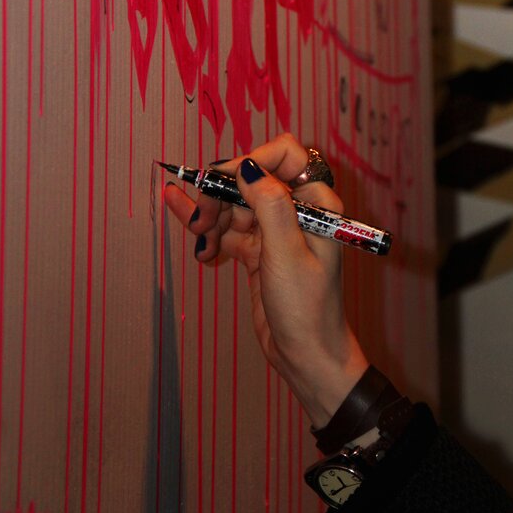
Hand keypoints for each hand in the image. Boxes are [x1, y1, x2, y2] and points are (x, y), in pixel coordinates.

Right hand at [163, 133, 368, 426]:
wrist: (306, 357)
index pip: (284, 155)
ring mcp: (276, 231)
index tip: (222, 181)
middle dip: (223, 195)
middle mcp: (297, 211)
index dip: (251, 161)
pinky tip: (195, 243)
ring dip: (212, 218)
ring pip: (235, 205)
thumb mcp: (286, 254)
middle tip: (202, 222)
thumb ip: (269, 205)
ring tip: (201, 245)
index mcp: (316, 203)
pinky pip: (229, 230)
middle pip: (251, 180)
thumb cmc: (307, 308)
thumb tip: (248, 165)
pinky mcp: (258, 252)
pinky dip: (211, 235)